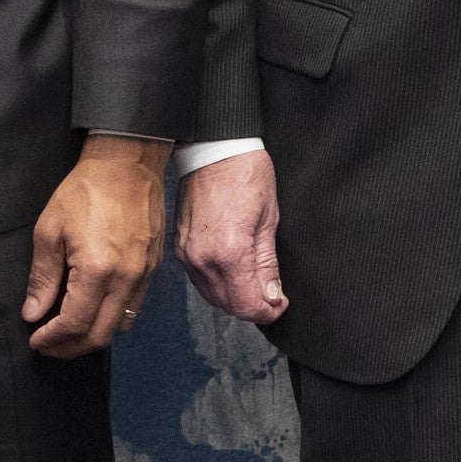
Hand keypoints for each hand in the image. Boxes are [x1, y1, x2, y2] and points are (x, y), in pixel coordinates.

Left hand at [24, 134, 170, 356]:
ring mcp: (143, 275)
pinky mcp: (152, 268)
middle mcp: (126, 279)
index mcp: (97, 270)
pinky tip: (92, 309)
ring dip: (92, 336)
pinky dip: (111, 318)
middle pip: (100, 335)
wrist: (127, 165)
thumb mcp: (50, 231)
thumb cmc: (86, 191)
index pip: (75, 323)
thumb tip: (33, 312)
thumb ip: (42, 277)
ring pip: (120, 326)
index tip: (36, 340)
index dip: (52, 338)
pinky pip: (133, 307)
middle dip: (71, 347)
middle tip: (49, 345)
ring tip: (68, 331)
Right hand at [180, 150, 286, 323]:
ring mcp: (187, 254)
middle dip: (253, 307)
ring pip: (211, 296)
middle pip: (227, 305)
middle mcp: (202, 258)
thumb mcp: (268, 221)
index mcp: (228, 252)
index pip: (246, 304)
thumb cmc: (244, 175)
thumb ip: (268, 265)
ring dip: (234, 297)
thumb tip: (272, 295)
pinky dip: (218, 284)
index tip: (280, 305)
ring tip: (256, 284)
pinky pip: (199, 279)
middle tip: (273, 296)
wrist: (214, 149)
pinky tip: (235, 272)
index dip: (267, 312)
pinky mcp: (180, 247)